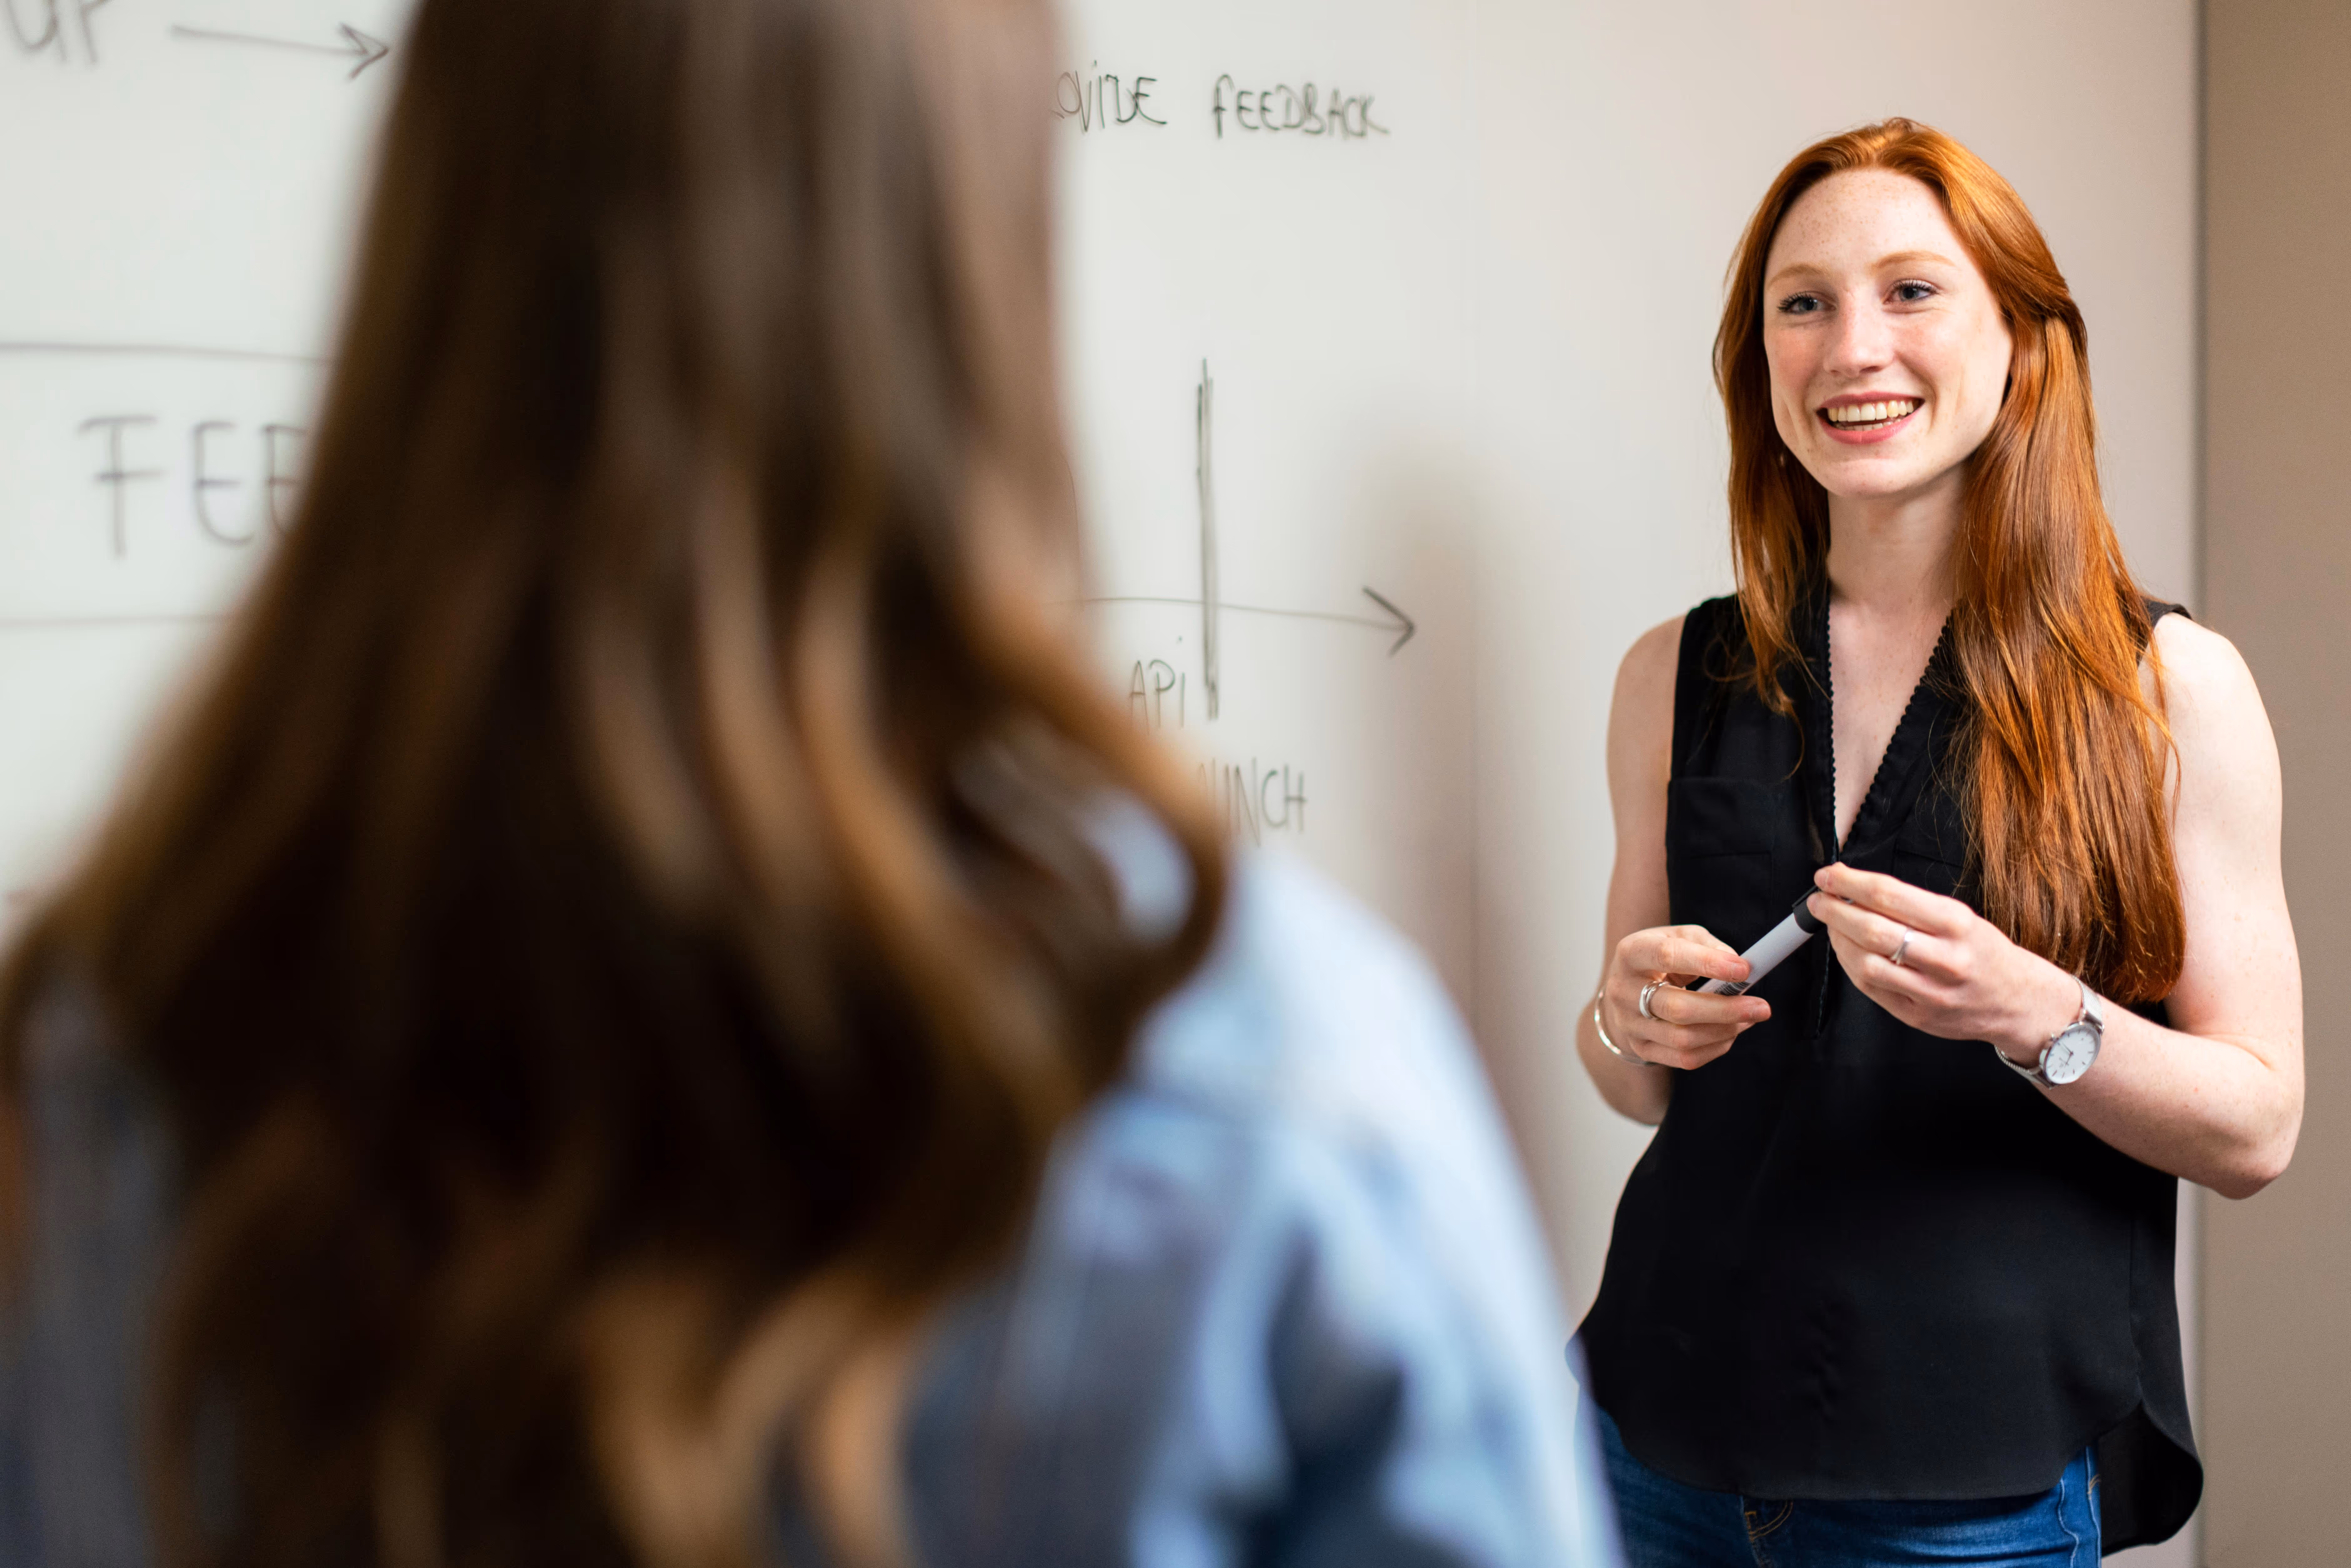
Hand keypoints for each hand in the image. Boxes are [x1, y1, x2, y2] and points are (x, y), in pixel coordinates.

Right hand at [1599, 924, 1769, 1069]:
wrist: (1626, 989)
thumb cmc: (1660, 958)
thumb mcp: (1679, 937)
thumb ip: (1708, 946)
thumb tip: (1738, 966)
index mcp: (1631, 953)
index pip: (1667, 956)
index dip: (1707, 963)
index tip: (1744, 970)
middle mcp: (1622, 990)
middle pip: (1677, 1008)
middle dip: (1725, 1010)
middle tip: (1762, 1007)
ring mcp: (1629, 1024)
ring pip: (1683, 1039)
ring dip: (1725, 1031)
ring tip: (1750, 1018)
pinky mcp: (1640, 1048)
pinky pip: (1684, 1058)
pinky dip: (1715, 1047)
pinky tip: (1730, 1032)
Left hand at [1808, 863, 2077, 1060]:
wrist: (2018, 1001)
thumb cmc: (1983, 952)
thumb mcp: (1960, 917)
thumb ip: (1911, 905)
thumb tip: (1857, 888)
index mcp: (1956, 924)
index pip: (1890, 896)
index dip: (1850, 883)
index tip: (1828, 875)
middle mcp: (1945, 959)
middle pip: (1872, 930)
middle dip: (1835, 911)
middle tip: (1819, 899)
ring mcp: (1930, 992)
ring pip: (1866, 964)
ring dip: (1838, 940)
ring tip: (1830, 924)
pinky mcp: (1917, 1016)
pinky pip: (1870, 989)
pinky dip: (1850, 965)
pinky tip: (1845, 950)